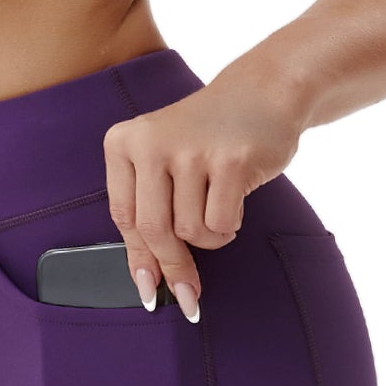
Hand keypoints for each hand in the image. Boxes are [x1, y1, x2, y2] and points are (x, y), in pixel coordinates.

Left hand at [102, 75, 304, 319]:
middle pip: (154, 230)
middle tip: (189, 292)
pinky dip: (229, 226)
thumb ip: (149, 214)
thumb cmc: (207, 138)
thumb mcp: (163, 163)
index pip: (125, 217)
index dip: (140, 260)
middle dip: (174, 266)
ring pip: (190, 231)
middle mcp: (151, 143)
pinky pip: (221, 224)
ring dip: (209, 238)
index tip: (151, 292)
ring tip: (219, 210)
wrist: (261, 92)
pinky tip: (234, 202)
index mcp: (123, 142)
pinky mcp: (230, 161)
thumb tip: (148, 283)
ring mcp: (191, 150)